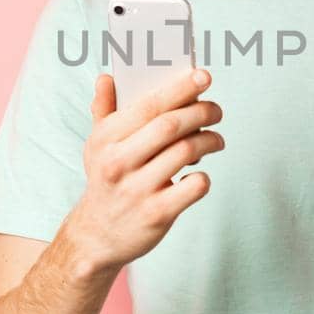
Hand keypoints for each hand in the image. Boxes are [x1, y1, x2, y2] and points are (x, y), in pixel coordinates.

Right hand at [61, 67, 224, 271]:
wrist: (96, 237)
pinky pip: (194, 186)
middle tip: (216, 111)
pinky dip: (203, 176)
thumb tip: (107, 77)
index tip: (203, 77)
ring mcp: (138, 189)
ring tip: (216, 140)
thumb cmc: (105, 181)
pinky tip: (198, 174)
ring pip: (186, 151)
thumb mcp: (96, 146)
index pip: (148, 105)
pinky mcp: (157, 214)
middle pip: (170, 125)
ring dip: (209, 140)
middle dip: (201, 111)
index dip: (180, 88)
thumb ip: (103, 110)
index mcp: (105, 139)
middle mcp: (119, 162)